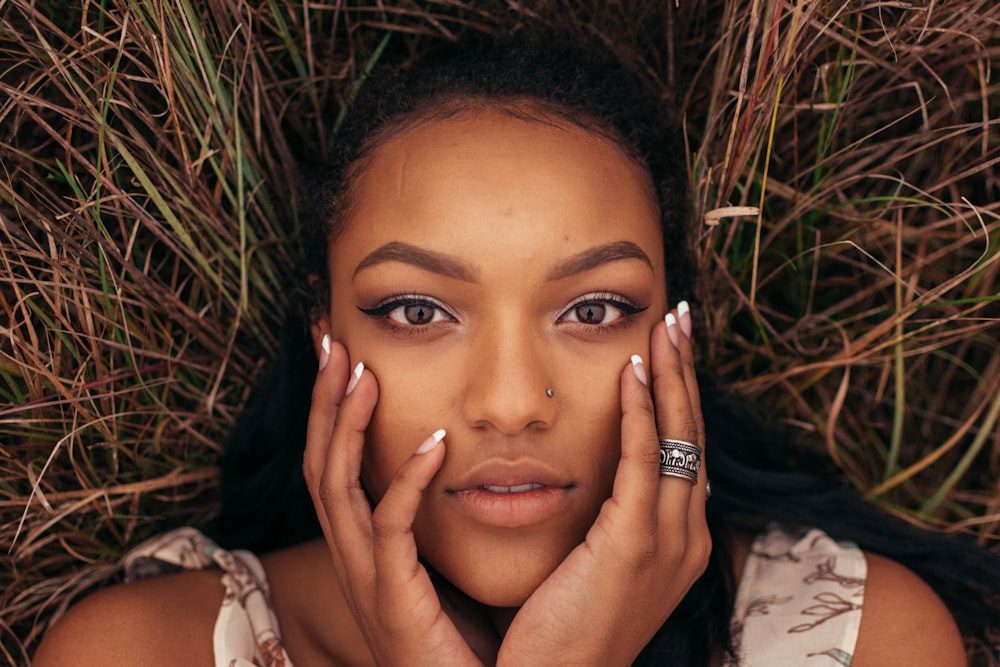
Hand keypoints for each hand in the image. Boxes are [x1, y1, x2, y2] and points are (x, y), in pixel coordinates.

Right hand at [302, 339, 491, 665]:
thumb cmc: (469, 642)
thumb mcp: (445, 566)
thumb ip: (439, 519)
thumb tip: (464, 461)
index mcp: (365, 547)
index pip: (334, 464)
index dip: (331, 410)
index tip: (343, 355)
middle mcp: (353, 558)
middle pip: (319, 464)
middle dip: (322, 401)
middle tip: (332, 341)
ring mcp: (367, 580)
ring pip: (336, 487)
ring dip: (344, 425)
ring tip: (361, 372)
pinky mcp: (393, 602)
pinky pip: (390, 529)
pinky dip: (405, 481)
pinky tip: (433, 442)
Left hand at [497, 306, 710, 665]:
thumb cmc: (564, 629)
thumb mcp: (597, 568)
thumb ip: (607, 523)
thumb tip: (595, 481)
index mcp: (679, 542)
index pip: (685, 452)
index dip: (680, 398)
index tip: (668, 351)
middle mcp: (688, 537)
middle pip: (693, 435)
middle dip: (686, 372)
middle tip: (679, 319)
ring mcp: (670, 541)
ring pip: (679, 438)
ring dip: (671, 376)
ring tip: (665, 325)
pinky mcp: (636, 544)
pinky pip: (645, 460)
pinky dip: (643, 411)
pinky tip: (633, 370)